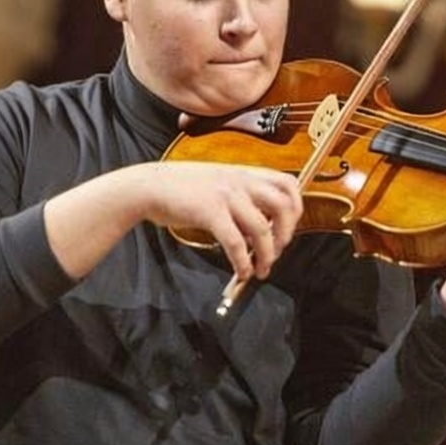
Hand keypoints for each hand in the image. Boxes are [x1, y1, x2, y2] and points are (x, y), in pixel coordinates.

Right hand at [141, 161, 302, 281]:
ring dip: (267, 254)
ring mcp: (225, 195)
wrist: (149, 185)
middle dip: (287, 233)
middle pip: (283, 205)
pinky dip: (243, 261)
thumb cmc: (180, 187)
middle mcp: (239, 181)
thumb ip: (239, 195)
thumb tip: (260, 225)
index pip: (287, 183)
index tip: (289, 227)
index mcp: (243, 173)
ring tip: (261, 270)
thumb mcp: (217, 181)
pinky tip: (241, 271)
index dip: (296, 207)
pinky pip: (236, 242)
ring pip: (262, 228)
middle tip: (278, 251)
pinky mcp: (210, 211)